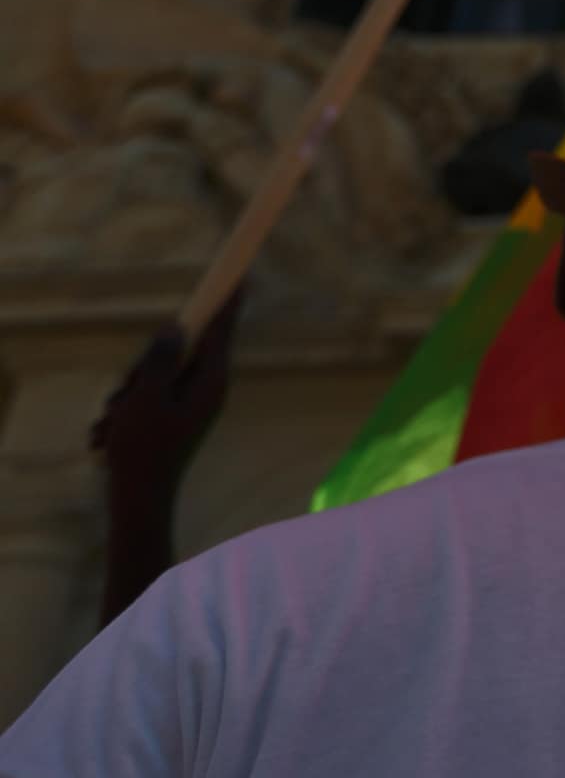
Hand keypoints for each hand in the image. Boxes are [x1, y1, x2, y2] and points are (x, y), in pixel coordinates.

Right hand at [92, 302, 237, 503]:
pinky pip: (150, 399)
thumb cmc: (143, 448)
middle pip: (179, 352)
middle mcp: (208, 389)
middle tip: (124, 396)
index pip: (221, 331)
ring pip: (157, 377)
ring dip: (128, 396)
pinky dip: (126, 413)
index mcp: (211, 381)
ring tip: (113, 424)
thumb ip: (161, 359)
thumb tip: (175, 328)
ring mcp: (191, 404)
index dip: (227, 302)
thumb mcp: (146, 397)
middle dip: (143, 370)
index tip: (243, 276)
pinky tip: (108, 436)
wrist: (137, 501)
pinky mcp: (175, 418)